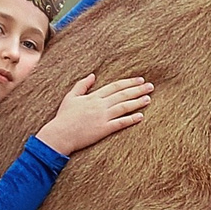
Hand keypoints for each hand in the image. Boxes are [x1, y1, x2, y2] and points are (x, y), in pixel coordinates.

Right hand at [36, 73, 153, 155]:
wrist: (60, 134)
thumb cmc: (64, 116)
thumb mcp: (71, 97)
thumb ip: (82, 85)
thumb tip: (93, 75)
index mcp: (93, 97)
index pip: (115, 86)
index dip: (128, 82)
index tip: (140, 80)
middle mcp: (100, 105)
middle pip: (123, 95)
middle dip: (138, 90)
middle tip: (150, 86)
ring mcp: (103, 117)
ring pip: (124, 107)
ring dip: (137, 102)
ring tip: (149, 99)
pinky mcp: (103, 129)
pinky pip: (120, 123)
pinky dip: (131, 119)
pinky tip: (141, 116)